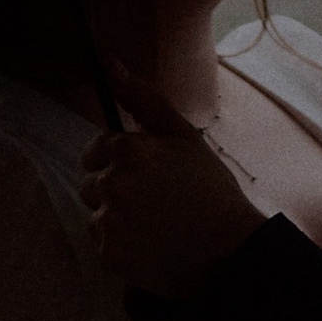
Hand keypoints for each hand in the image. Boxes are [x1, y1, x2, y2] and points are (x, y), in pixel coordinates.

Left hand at [80, 77, 267, 302]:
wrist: (231, 250)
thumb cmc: (210, 189)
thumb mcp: (184, 136)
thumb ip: (144, 99)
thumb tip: (110, 65)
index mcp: (128, 150)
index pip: (96, 151)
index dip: (121, 162)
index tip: (148, 176)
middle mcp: (112, 183)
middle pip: (90, 184)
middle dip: (116, 190)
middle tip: (156, 202)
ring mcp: (109, 221)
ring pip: (95, 214)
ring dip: (116, 218)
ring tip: (154, 225)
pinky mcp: (109, 255)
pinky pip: (102, 244)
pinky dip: (121, 247)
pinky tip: (151, 245)